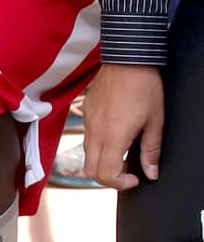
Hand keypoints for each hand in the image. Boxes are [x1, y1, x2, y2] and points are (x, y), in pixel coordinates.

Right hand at [82, 64, 163, 188]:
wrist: (127, 59)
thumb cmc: (144, 86)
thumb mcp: (155, 120)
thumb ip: (151, 150)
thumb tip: (151, 172)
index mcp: (113, 136)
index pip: (106, 174)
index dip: (120, 183)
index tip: (135, 178)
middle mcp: (96, 132)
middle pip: (91, 170)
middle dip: (108, 178)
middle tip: (126, 172)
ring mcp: (88, 122)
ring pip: (87, 155)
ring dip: (102, 162)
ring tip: (122, 154)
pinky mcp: (86, 113)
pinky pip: (87, 138)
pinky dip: (98, 146)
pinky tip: (114, 135)